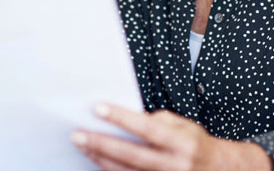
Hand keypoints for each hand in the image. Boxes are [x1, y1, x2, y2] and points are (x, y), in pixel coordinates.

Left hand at [71, 104, 271, 170]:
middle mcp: (176, 166)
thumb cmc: (196, 145)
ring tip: (83, 146)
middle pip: (131, 156)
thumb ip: (157, 123)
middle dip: (101, 144)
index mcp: (183, 143)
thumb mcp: (184, 126)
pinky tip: (97, 162)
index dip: (121, 118)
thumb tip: (125, 120)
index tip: (97, 107)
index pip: (147, 129)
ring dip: (101, 160)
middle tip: (77, 134)